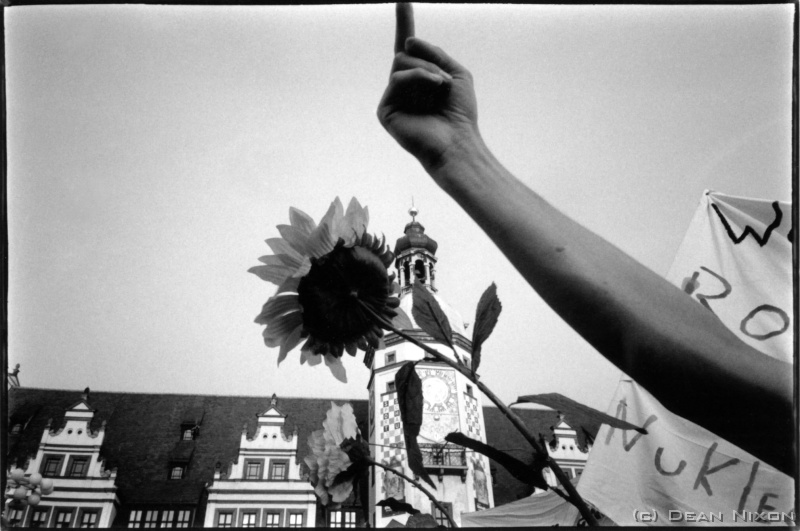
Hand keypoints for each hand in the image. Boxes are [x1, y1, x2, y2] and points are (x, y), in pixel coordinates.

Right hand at [377, 3, 480, 171]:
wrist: (456, 142)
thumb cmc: (459, 113)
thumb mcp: (456, 73)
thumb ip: (436, 53)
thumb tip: (408, 41)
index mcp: (419, 79)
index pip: (407, 47)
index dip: (404, 23)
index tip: (402, 0)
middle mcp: (403, 87)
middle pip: (404, 52)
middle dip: (428, 60)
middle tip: (445, 80)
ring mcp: (393, 98)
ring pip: (401, 63)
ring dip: (427, 70)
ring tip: (442, 86)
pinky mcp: (385, 111)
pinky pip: (397, 78)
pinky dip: (417, 78)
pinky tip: (433, 89)